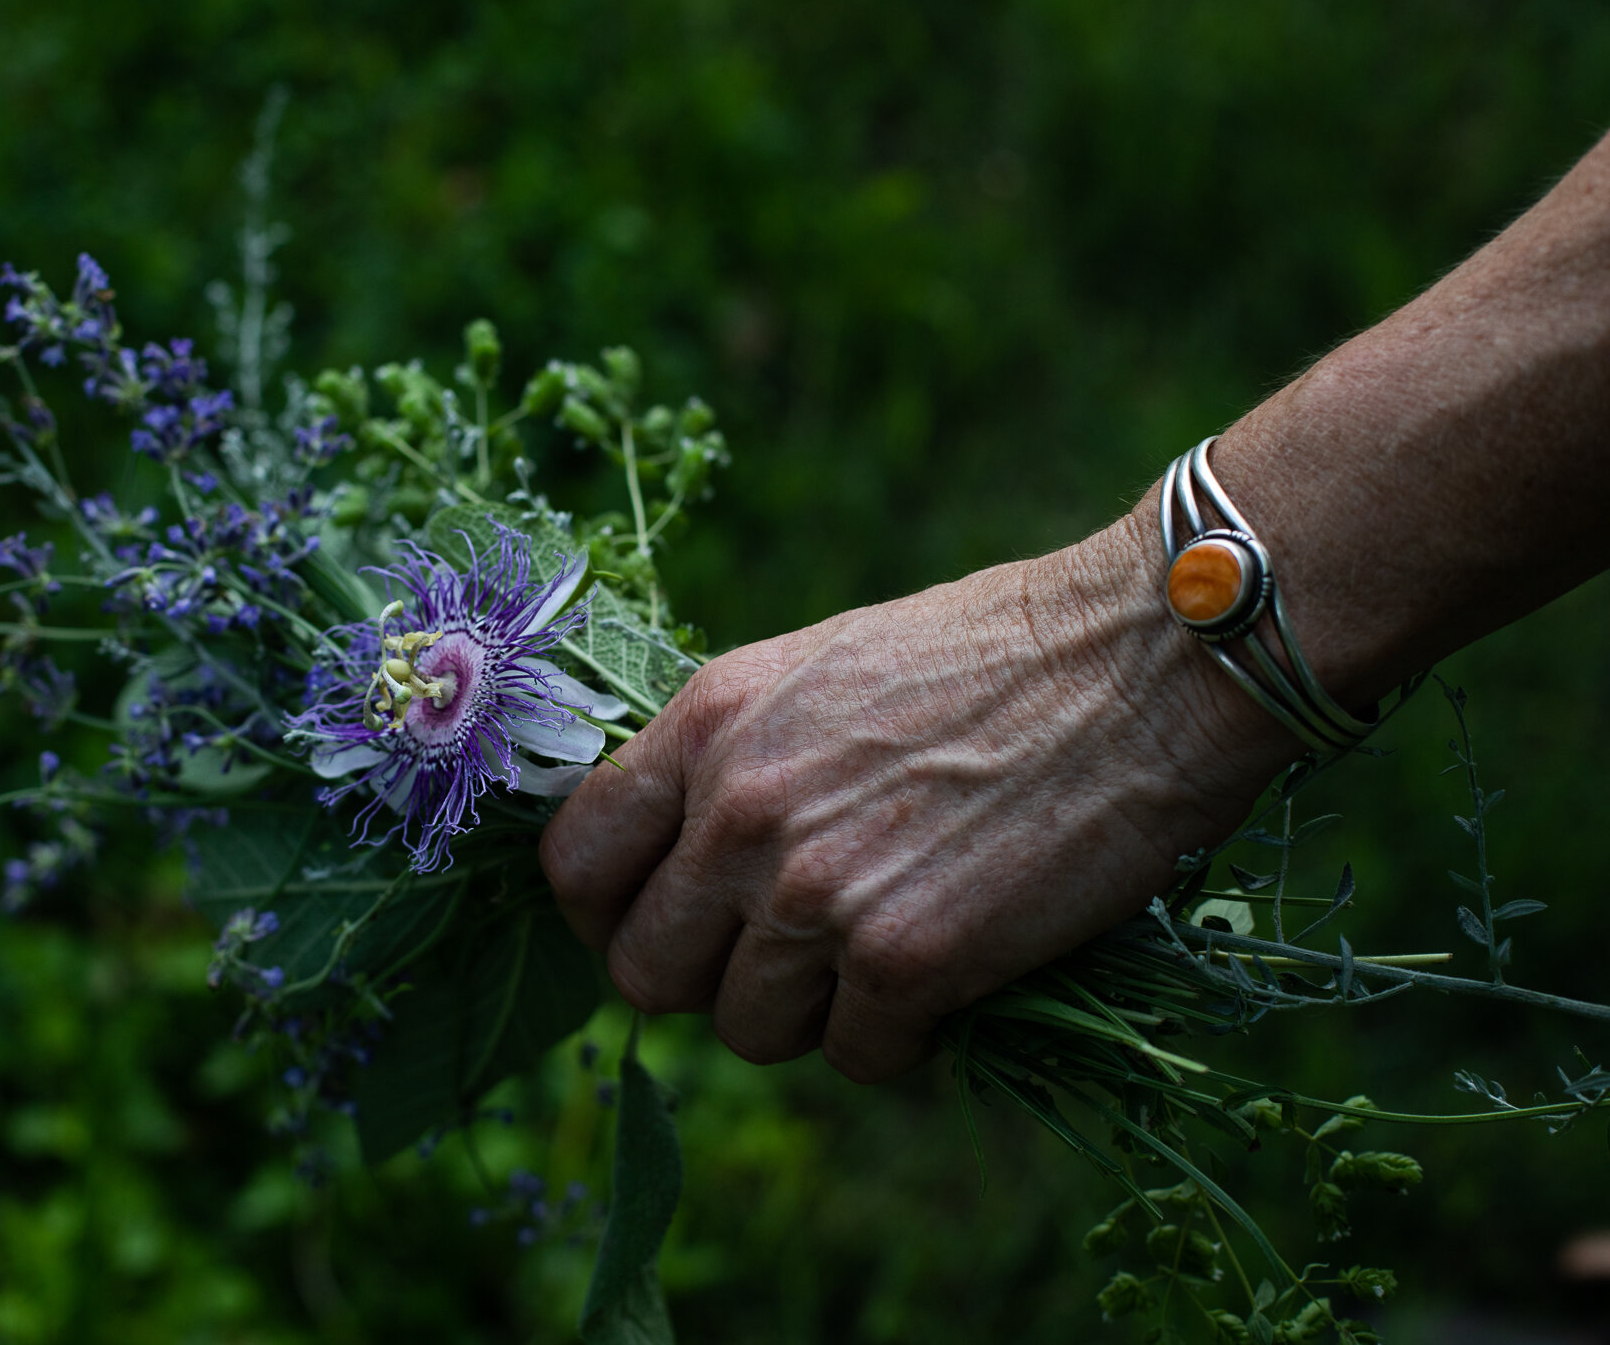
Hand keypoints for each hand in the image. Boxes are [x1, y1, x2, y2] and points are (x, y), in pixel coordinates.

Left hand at [540, 508, 1295, 1082]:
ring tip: (875, 955)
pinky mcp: (906, 962)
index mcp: (707, 724)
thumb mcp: (816, 670)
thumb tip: (677, 854)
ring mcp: (814, 894)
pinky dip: (899, 1037)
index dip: (604, 913)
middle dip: (706, 980)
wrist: (1140, 662)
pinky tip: (948, 974)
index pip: (572, 862)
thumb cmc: (991, 654)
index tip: (655, 922)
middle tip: (777, 959)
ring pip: (746, 1031)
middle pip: (644, 973)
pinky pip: (855, 1058)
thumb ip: (731, 758)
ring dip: (808, 1014)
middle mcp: (738, 812)